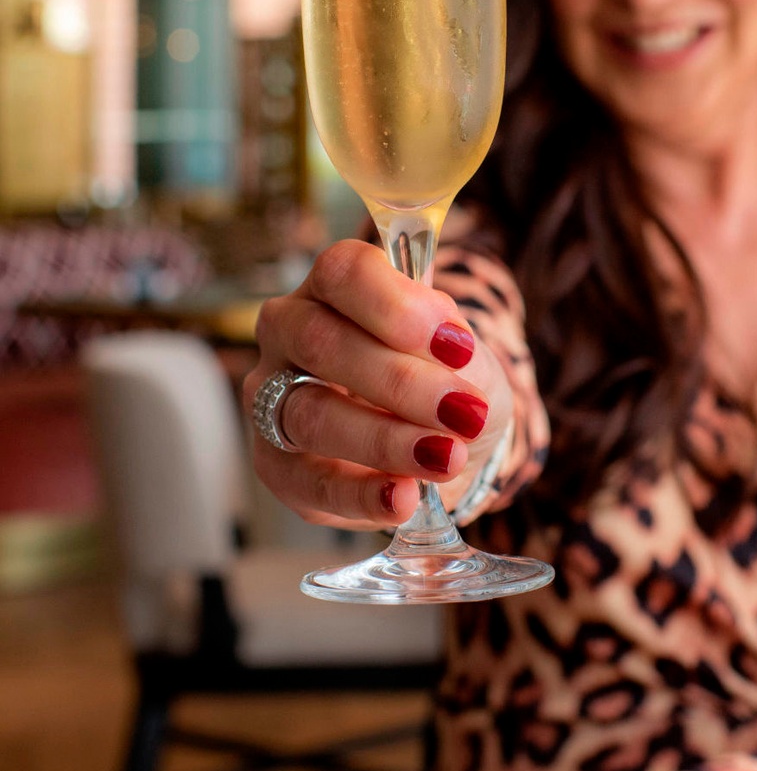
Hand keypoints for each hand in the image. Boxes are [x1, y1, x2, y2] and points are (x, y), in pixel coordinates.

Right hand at [242, 239, 513, 529]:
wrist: (450, 440)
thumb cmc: (449, 378)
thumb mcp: (469, 358)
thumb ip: (457, 348)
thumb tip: (450, 350)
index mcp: (334, 288)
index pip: (342, 272)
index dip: (396, 305)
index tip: (456, 344)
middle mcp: (289, 333)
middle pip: (322, 342)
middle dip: (401, 382)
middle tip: (463, 413)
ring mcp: (273, 398)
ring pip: (310, 414)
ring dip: (385, 440)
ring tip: (445, 457)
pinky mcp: (277, 465)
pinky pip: (308, 482)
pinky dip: (361, 494)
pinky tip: (403, 498)